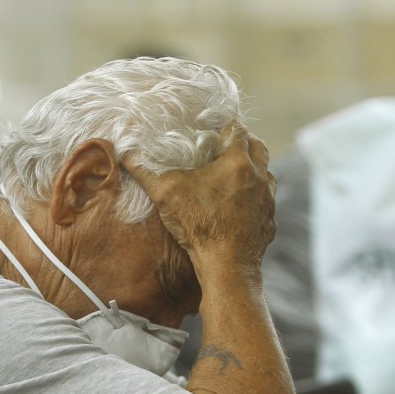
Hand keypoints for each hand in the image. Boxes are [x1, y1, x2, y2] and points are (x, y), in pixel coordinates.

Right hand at [123, 124, 276, 269]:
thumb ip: (145, 170)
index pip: (237, 129)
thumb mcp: (166, 194)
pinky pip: (266, 201)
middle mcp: (259, 177)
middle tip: (224, 149)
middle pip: (258, 147)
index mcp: (238, 162)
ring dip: (252, 170)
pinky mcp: (270, 221)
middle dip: (243, 144)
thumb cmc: (199, 226)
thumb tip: (125, 154)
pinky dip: (255, 197)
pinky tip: (239, 205)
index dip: (224, 127)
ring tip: (232, 176)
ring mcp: (268, 200)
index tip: (212, 131)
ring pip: (266, 174)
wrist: (227, 266)